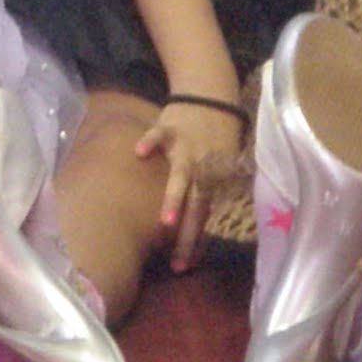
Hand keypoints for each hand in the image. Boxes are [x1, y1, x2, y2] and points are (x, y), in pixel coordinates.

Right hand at [134, 101, 243, 271]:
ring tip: (166, 224)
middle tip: (178, 263)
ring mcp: (185, 149)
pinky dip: (150, 141)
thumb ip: (210, 187)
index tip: (186, 267)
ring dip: (174, 200)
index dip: (196, 241)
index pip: (205, 217)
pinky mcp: (170, 128)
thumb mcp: (222, 161)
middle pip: (195, 208)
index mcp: (213, 179)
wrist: (211, 95)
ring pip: (180, 177)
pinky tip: (139, 151)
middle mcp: (201, 169)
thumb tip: (200, 219)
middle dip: (187, 236)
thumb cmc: (215, 133)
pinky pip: (159, 135)